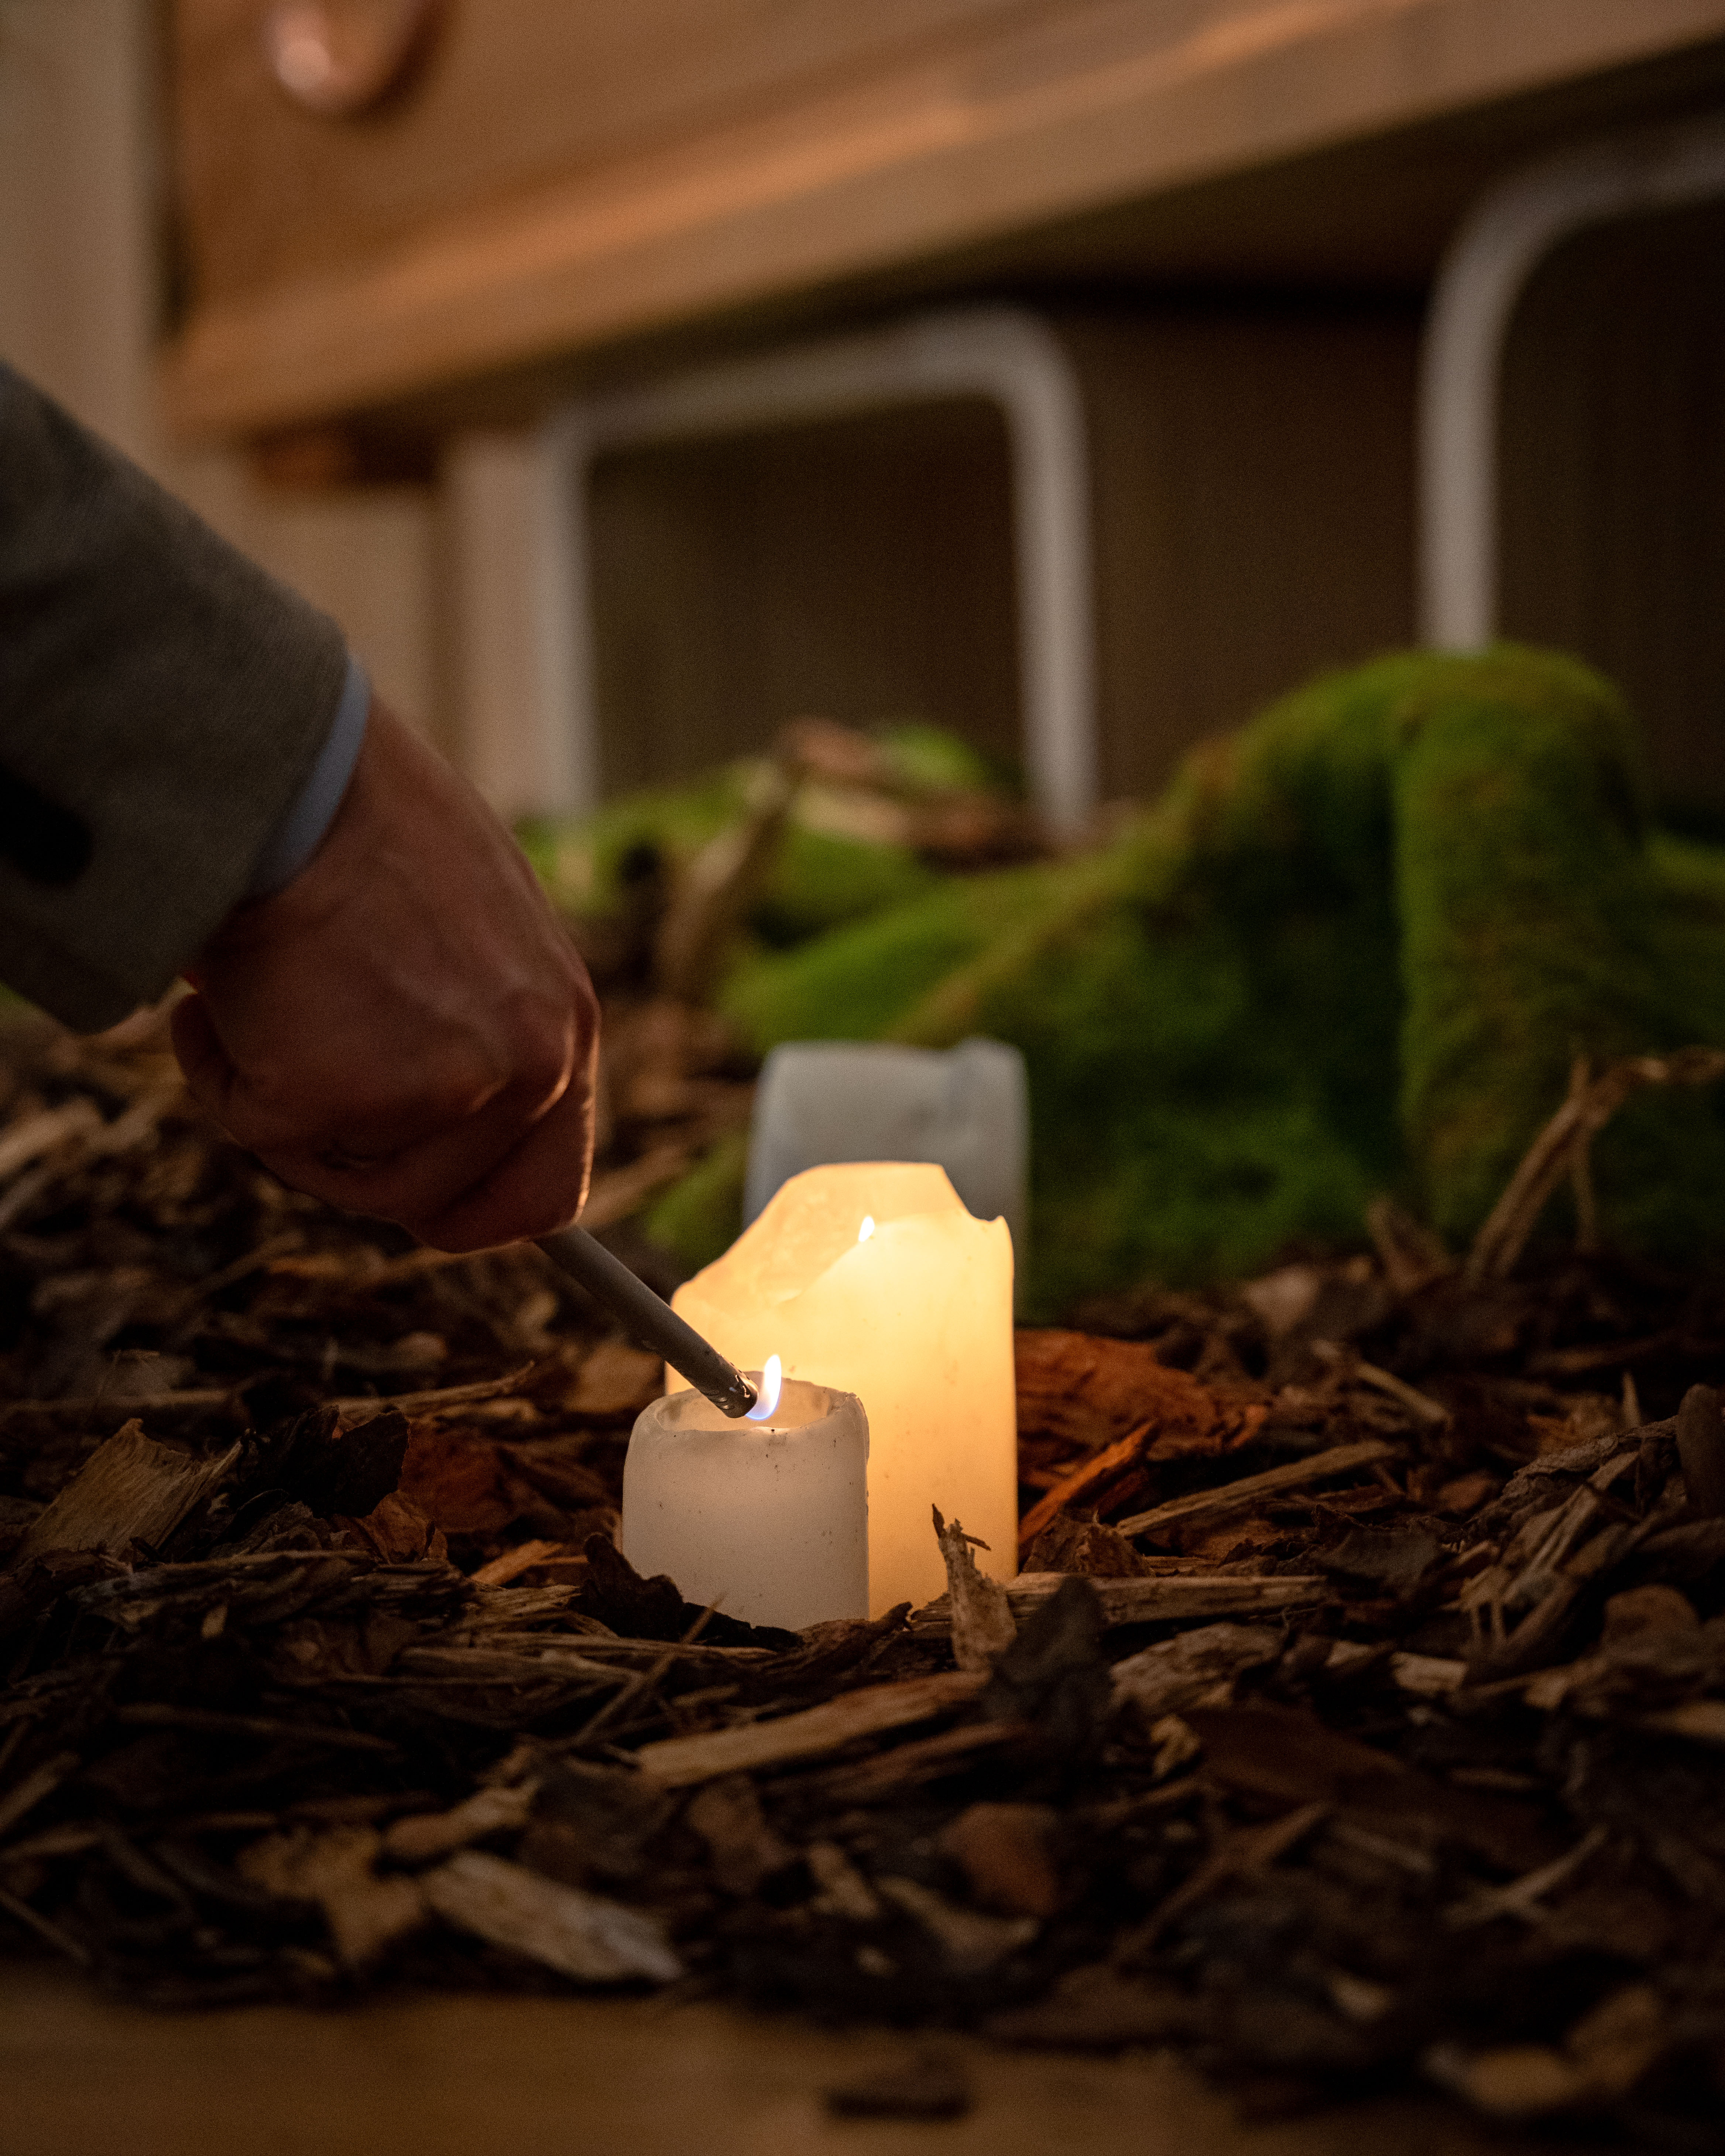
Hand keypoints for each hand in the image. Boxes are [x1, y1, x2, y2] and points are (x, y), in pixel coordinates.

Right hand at [172, 697, 597, 1249]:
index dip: (482, 1213)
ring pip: (351, 1177)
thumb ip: (483, 1027)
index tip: (430, 1211)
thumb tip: (453, 1115)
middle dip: (366, 1171)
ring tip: (271, 997)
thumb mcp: (474, 935)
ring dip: (291, 1107)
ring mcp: (438, 1091)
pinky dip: (222, 1071)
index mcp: (564, 1028)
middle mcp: (525, 1069)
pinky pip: (261, 1129)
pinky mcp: (332, 1098)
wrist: (286, 776)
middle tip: (308, 1095)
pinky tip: (222, 990)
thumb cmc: (367, 832)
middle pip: (444, 1209)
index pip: (550, 1191)